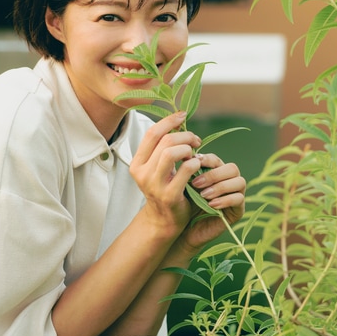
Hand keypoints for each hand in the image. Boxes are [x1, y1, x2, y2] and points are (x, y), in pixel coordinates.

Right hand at [129, 112, 202, 235]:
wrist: (165, 220)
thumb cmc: (166, 187)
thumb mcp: (159, 167)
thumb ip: (164, 148)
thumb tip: (179, 121)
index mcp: (137, 162)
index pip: (152, 133)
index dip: (169, 121)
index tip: (183, 115)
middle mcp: (142, 173)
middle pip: (164, 141)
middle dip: (184, 135)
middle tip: (196, 140)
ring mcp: (154, 185)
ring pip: (170, 152)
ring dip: (188, 148)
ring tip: (195, 153)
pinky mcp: (169, 195)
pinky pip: (185, 170)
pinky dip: (195, 162)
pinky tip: (198, 164)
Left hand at [181, 153, 245, 251]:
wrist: (186, 230)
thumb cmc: (185, 206)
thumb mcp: (186, 187)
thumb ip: (190, 172)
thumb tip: (190, 158)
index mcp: (216, 172)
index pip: (217, 160)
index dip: (206, 160)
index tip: (192, 167)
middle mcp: (229, 181)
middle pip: (232, 168)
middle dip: (214, 174)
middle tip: (195, 184)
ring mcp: (236, 195)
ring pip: (239, 181)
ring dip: (220, 187)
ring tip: (203, 195)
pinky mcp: (239, 210)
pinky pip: (239, 199)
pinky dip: (225, 200)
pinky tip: (211, 205)